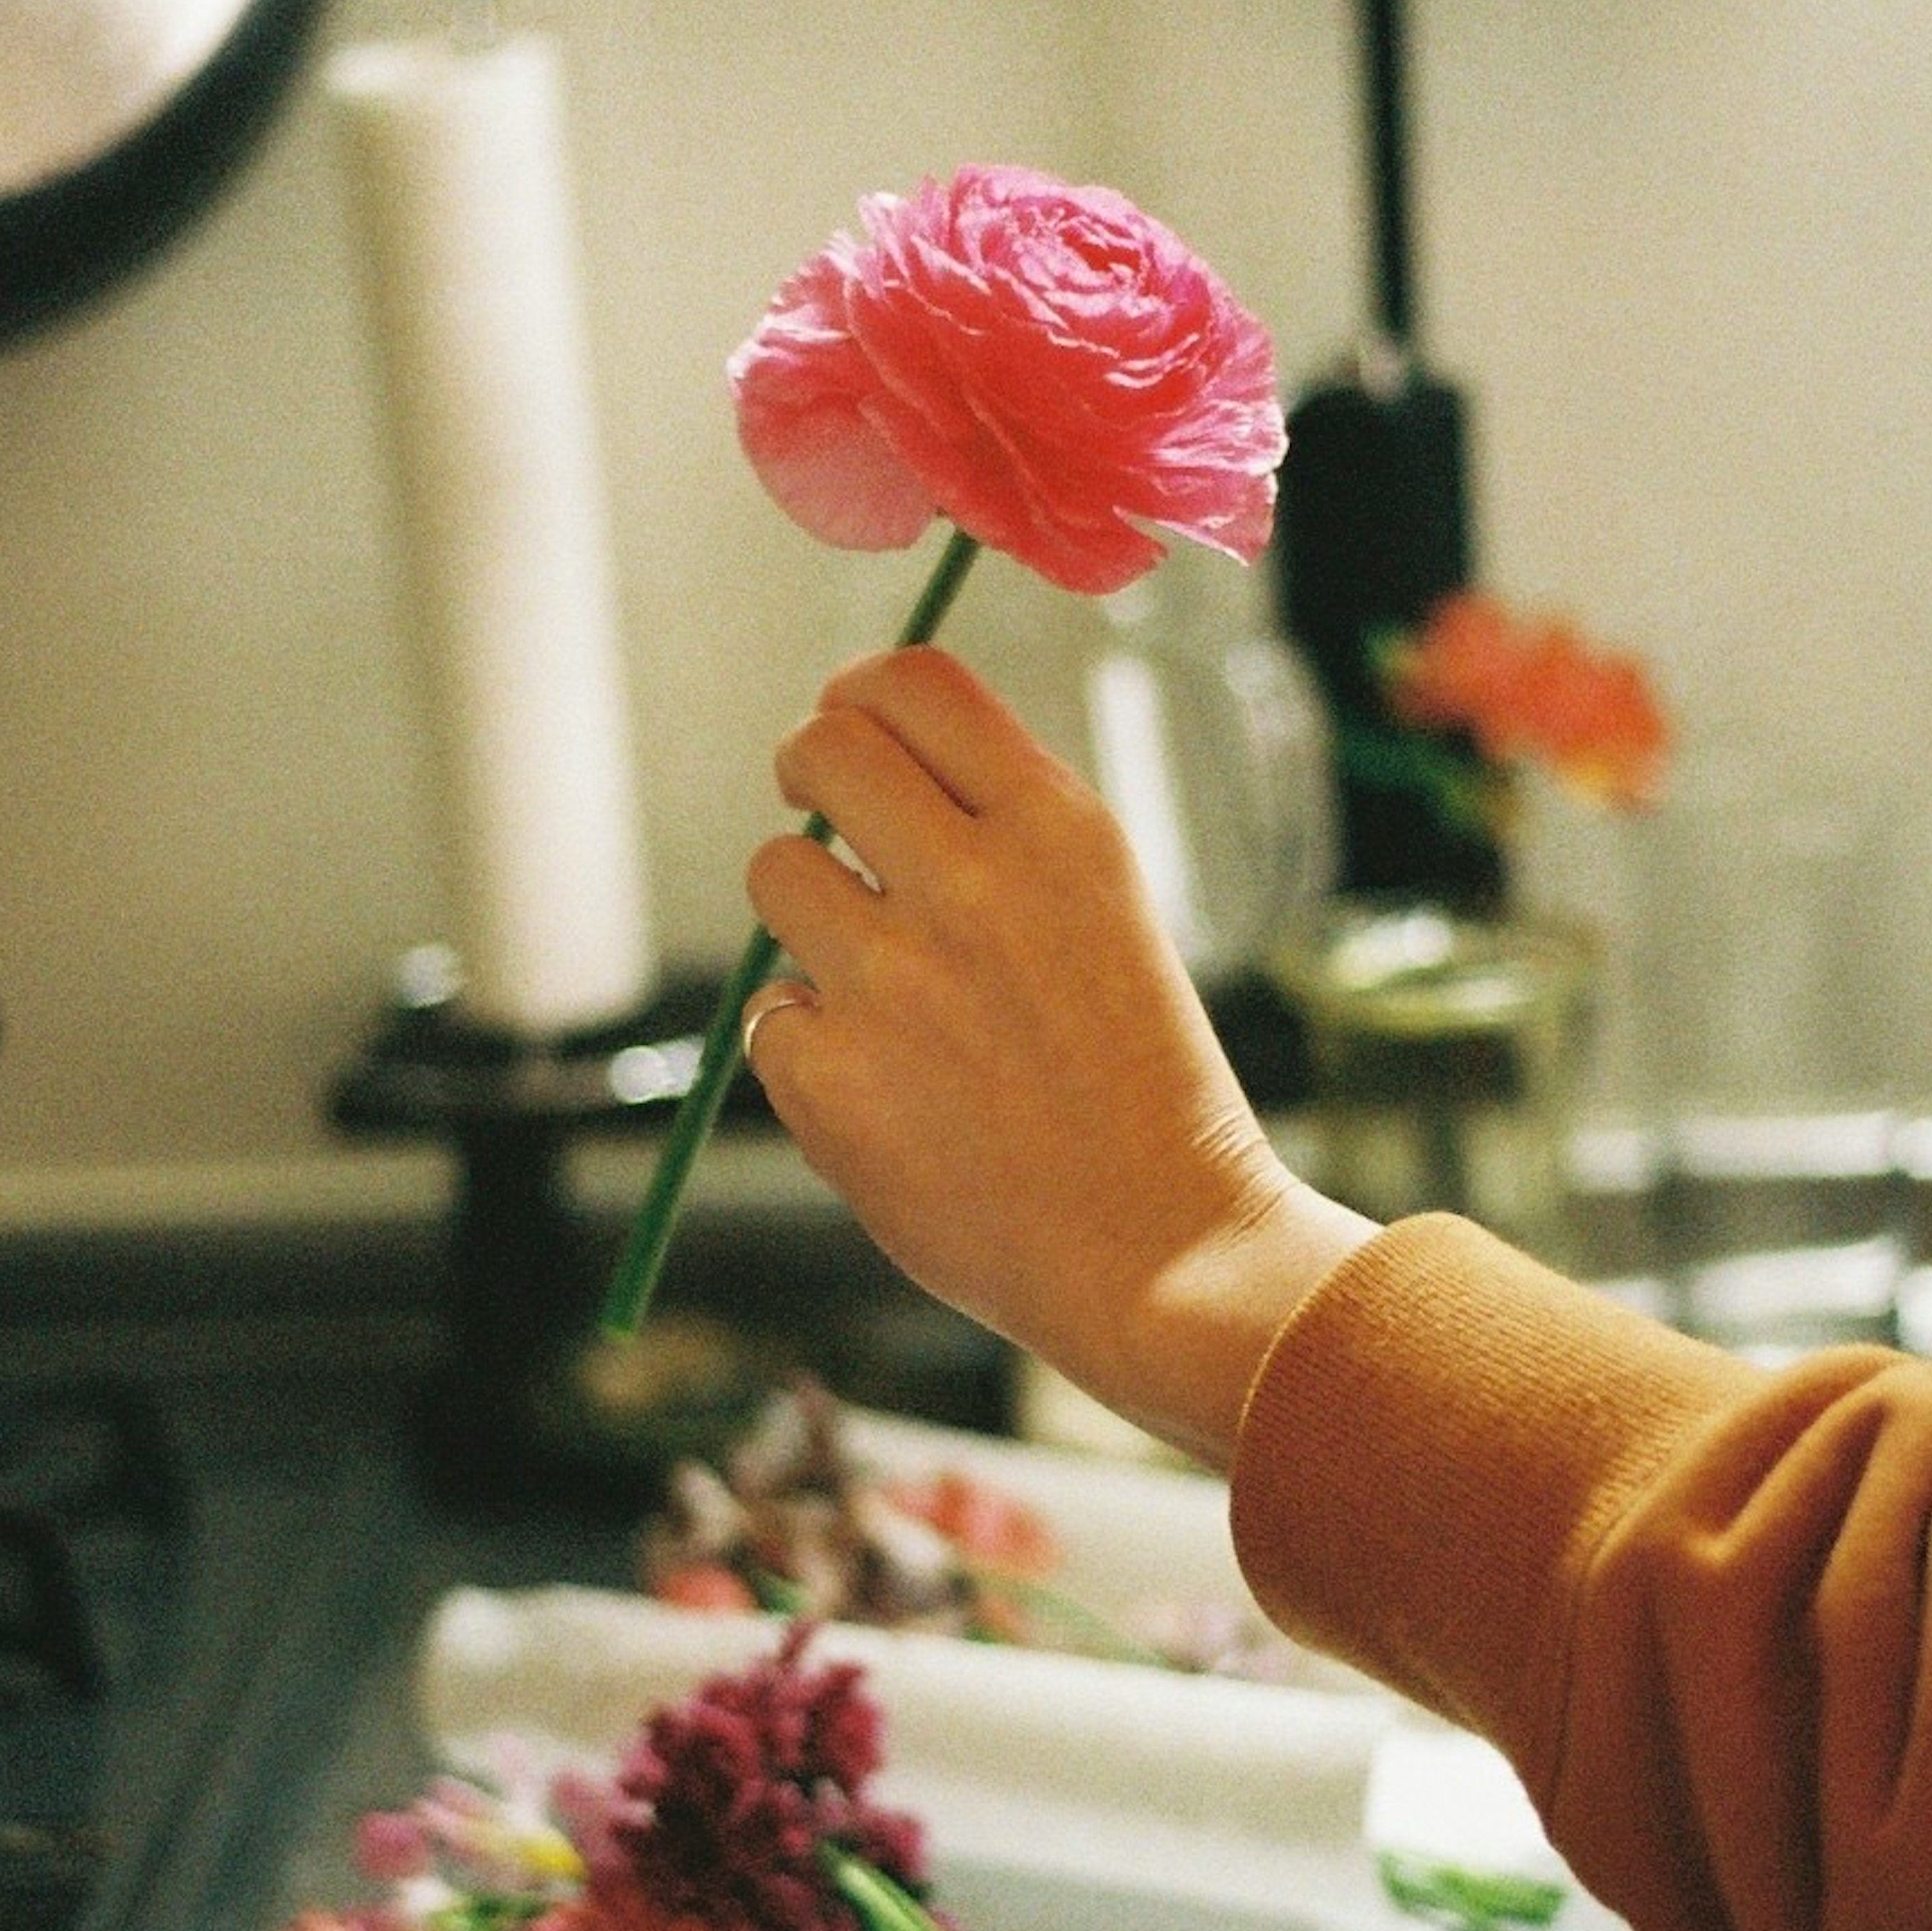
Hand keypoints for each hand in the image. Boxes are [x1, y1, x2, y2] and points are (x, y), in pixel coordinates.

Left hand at [741, 648, 1370, 1466]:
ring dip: (806, 918)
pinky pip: (769, 1015)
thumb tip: (874, 758)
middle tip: (825, 827)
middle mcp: (973, 884)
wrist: (1161, 1249)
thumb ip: (1006, 830)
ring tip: (882, 989)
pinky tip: (890, 1094)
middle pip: (821, 747)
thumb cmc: (1140, 1083)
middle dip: (807, 773)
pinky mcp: (832, 1077)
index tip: (849, 736)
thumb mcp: (1109, 910)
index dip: (857, 697)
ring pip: (775, 873)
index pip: (911, 681)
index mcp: (1058, 828)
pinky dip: (810, 1048)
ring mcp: (893, 981)